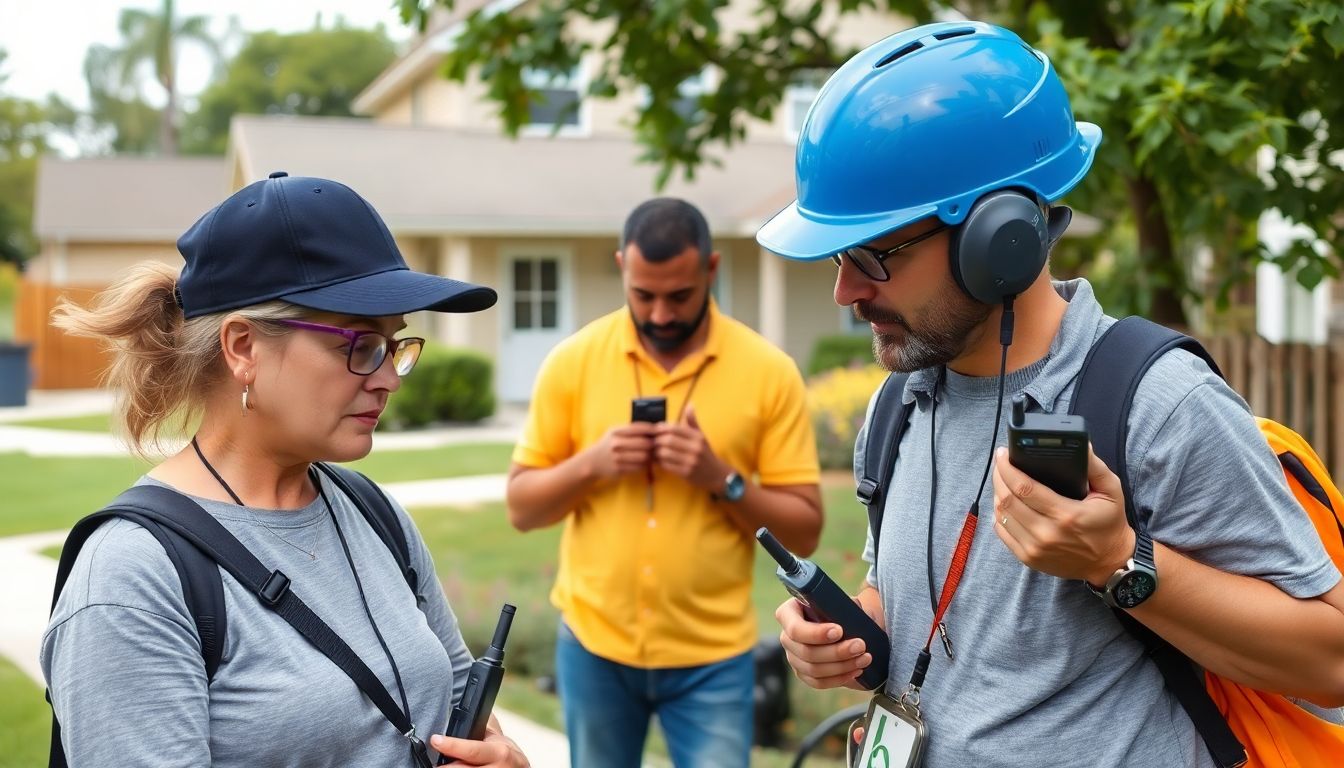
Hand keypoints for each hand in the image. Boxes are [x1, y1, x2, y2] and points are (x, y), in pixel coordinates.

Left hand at [430, 721, 528, 766]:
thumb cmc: (504, 752)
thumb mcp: (497, 738)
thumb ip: (481, 727)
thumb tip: (462, 707)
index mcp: (499, 752)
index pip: (471, 750)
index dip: (451, 746)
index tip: (435, 740)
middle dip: (444, 767)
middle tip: (431, 763)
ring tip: (439, 766)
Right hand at [584, 423, 656, 480]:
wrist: (593, 461)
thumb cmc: (608, 443)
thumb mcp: (614, 432)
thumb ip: (630, 428)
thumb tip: (653, 426)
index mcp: (616, 432)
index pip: (639, 428)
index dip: (652, 429)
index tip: (659, 430)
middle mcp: (616, 444)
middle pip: (644, 443)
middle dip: (653, 444)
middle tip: (658, 444)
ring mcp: (618, 458)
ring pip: (644, 457)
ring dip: (651, 455)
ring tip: (653, 453)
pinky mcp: (620, 469)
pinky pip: (639, 467)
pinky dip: (645, 465)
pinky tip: (645, 462)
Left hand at [653, 404, 725, 489]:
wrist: (716, 474)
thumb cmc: (705, 453)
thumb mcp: (701, 437)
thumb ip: (693, 422)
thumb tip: (690, 405)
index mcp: (698, 437)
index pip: (675, 428)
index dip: (662, 428)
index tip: (655, 429)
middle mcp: (695, 448)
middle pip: (668, 440)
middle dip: (657, 440)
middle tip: (651, 440)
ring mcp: (690, 461)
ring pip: (665, 453)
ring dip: (656, 452)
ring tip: (653, 450)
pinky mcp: (686, 473)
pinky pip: (667, 465)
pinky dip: (660, 462)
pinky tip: (658, 461)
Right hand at [774, 597, 873, 690]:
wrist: (846, 627)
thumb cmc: (840, 611)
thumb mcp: (840, 601)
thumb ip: (843, 604)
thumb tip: (854, 608)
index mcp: (789, 613)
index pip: (795, 628)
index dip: (816, 633)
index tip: (839, 631)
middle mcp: (787, 637)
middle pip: (806, 652)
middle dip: (836, 651)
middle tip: (860, 646)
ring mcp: (793, 657)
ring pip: (813, 670)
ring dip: (842, 666)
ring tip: (864, 658)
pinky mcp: (803, 673)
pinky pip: (818, 682)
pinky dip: (839, 678)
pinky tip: (856, 670)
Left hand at [992, 443, 1134, 584]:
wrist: (1109, 562)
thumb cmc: (1109, 524)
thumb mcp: (1111, 492)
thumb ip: (1095, 467)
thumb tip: (1082, 445)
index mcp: (1065, 515)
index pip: (1024, 488)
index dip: (1008, 468)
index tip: (1003, 454)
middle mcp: (1046, 534)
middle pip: (1007, 500)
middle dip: (999, 476)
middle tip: (1000, 462)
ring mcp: (1034, 549)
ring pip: (1001, 515)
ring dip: (997, 494)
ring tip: (1002, 479)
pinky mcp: (1028, 558)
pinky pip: (1002, 532)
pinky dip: (999, 514)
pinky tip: (1004, 503)